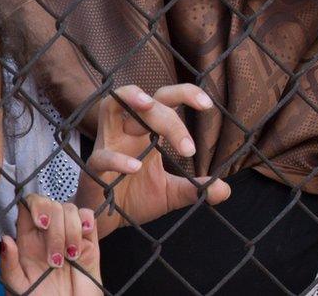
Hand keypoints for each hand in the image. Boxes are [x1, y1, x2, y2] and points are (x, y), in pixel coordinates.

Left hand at [0, 195, 100, 294]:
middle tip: (56, 258)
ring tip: (71, 257)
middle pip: (51, 205)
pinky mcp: (89, 240)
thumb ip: (8, 265)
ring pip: (70, 209)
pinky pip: (88, 216)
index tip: (39, 224)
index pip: (28, 207)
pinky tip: (85, 236)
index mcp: (27, 241)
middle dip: (55, 227)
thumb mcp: (17, 287)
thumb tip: (6, 239)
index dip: (34, 206)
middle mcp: (47, 234)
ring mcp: (69, 235)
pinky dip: (87, 221)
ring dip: (71, 230)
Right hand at [75, 84, 231, 236]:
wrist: (106, 224)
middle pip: (146, 103)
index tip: (208, 104)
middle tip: (189, 148)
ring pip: (110, 106)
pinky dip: (117, 159)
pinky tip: (135, 167)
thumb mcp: (172, 194)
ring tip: (148, 105)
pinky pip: (101, 156)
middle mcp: (126, 132)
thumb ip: (196, 189)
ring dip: (128, 98)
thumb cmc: (135, 199)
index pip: (165, 99)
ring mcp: (107, 146)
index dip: (185, 93)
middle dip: (169, 117)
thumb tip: (224, 190)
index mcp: (147, 132)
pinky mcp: (92, 169)